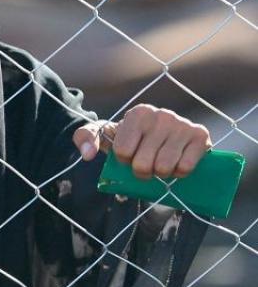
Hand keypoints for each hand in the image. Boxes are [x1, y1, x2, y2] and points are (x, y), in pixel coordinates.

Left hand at [73, 105, 209, 179]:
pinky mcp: (200, 136)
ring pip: (164, 168)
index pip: (123, 152)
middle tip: (145, 164)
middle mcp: (161, 115)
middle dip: (142, 171)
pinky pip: (185, 168)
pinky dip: (179, 173)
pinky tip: (176, 163)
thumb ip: (84, 137)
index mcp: (137, 113)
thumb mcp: (104, 134)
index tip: (129, 154)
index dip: (124, 160)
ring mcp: (182, 124)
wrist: (162, 137)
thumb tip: (87, 154)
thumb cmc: (131, 138)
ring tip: (160, 163)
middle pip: (144, 164)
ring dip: (160, 173)